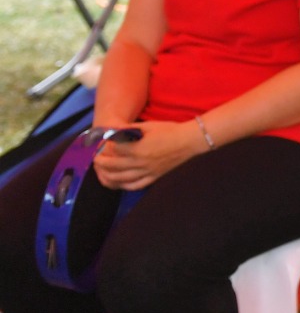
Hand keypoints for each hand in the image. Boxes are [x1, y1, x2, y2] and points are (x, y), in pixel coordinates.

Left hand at [93, 119, 207, 190]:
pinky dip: (123, 185)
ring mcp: (147, 172)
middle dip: (101, 162)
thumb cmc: (170, 130)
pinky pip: (135, 185)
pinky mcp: (154, 177)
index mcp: (137, 148)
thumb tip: (112, 132)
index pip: (113, 150)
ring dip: (108, 176)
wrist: (190, 141)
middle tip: (96, 159)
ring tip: (102, 172)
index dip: (105, 147)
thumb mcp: (147, 126)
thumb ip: (128, 130)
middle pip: (113, 166)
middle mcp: (140, 162)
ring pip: (121, 179)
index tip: (100, 144)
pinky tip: (118, 183)